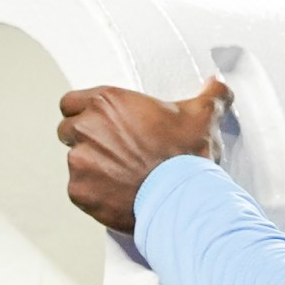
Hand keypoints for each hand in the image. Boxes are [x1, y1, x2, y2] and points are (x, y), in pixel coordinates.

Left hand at [58, 77, 230, 232]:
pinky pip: (78, 189)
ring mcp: (79, 161)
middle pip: (67, 130)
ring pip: (74, 161)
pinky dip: (93, 192)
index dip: (83, 112)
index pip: (71, 101)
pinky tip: (116, 193)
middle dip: (86, 140)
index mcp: (106, 102)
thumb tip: (217, 85)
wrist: (180, 199)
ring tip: (119, 176)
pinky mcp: (78, 191)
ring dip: (90, 167)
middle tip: (112, 151)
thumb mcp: (204, 115)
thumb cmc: (187, 156)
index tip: (99, 123)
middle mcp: (86, 128)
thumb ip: (209, 94)